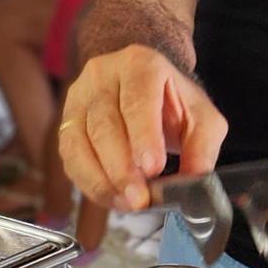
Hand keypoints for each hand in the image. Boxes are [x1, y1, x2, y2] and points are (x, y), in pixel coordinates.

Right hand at [59, 45, 228, 211]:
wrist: (140, 85)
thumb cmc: (171, 101)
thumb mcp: (200, 115)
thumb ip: (203, 145)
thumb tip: (194, 179)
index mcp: (139, 65)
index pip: (137, 100)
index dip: (142, 135)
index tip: (152, 168)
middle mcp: (100, 77)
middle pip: (103, 124)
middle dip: (121, 167)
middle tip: (139, 197)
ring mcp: (77, 99)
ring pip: (79, 142)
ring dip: (101, 179)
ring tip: (126, 203)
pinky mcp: (64, 123)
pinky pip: (69, 156)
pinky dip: (89, 182)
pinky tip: (110, 197)